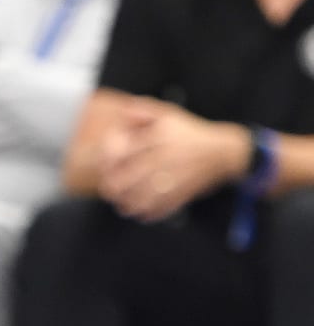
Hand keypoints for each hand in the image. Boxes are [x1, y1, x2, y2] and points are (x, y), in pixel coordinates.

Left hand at [96, 106, 246, 221]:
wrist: (222, 152)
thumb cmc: (190, 132)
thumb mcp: (168, 114)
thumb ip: (142, 111)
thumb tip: (120, 114)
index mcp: (159, 138)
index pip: (125, 153)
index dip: (108, 163)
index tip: (103, 168)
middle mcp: (166, 158)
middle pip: (130, 179)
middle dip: (114, 187)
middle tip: (109, 190)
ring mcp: (175, 178)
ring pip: (143, 198)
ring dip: (128, 204)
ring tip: (121, 204)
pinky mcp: (184, 194)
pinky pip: (161, 209)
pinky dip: (147, 213)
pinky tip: (139, 212)